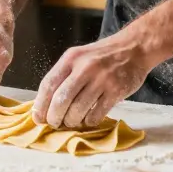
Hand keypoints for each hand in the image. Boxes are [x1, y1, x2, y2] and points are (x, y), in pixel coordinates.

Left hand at [32, 32, 153, 129]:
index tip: (38, 118)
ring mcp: (101, 79)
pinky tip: (88, 119)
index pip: (48, 84)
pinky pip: (96, 114)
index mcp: (71, 58)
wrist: (134, 48)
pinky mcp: (116, 91)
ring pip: (77, 110)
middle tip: (54, 123)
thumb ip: (64, 76)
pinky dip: (88, 121)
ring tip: (72, 122)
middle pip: (61, 100)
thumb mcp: (80, 57)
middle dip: (54, 117)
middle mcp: (85, 68)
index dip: (40, 105)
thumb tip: (46, 104)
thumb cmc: (103, 56)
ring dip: (71, 121)